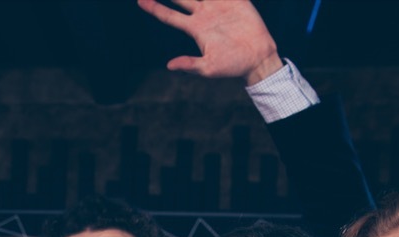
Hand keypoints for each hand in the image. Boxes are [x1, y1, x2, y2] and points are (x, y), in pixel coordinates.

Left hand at [137, 0, 282, 84]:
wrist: (258, 57)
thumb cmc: (233, 66)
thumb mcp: (209, 68)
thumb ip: (190, 65)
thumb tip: (169, 66)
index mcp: (195, 29)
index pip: (169, 16)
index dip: (154, 8)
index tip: (140, 1)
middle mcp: (203, 14)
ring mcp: (218, 5)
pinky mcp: (234, 0)